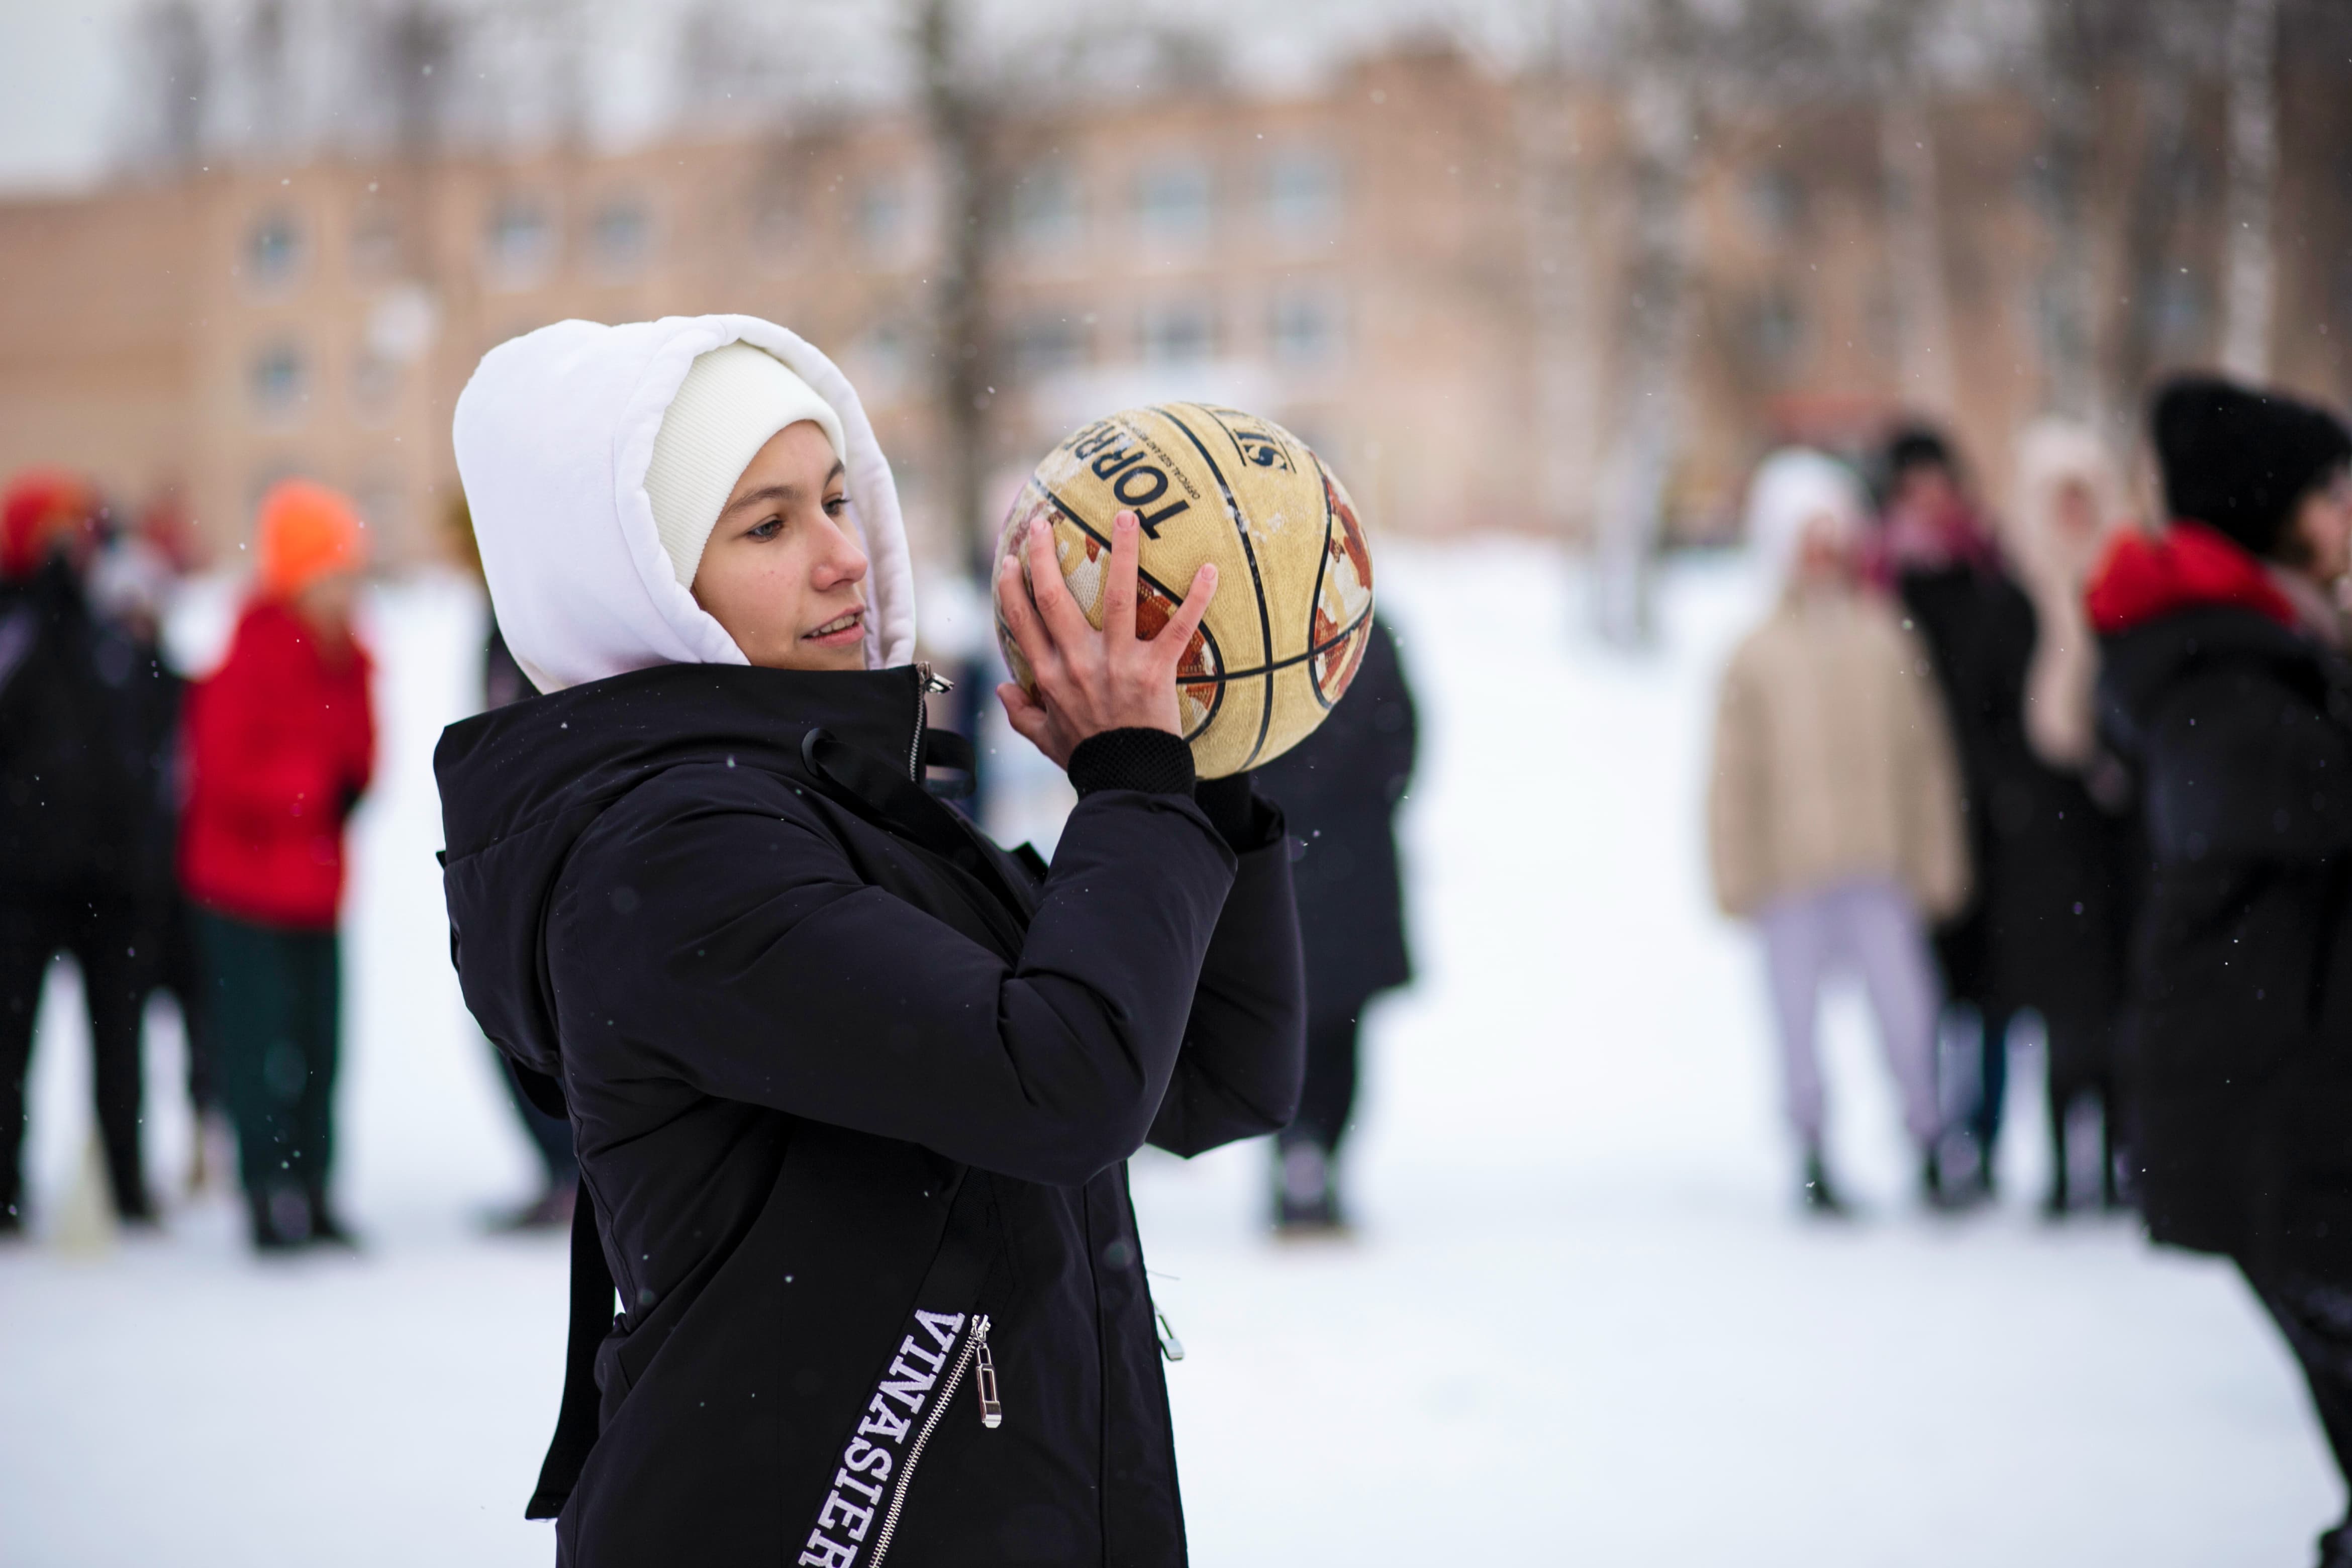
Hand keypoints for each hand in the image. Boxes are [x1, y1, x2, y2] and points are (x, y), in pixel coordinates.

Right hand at [995, 509, 1216, 770]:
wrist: (1128, 781)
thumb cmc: (1089, 758)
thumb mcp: (1045, 738)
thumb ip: (1021, 712)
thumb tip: (1002, 687)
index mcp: (1048, 674)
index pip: (1022, 619)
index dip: (1012, 585)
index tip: (1015, 557)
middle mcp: (1077, 662)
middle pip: (1054, 596)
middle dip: (1046, 554)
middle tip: (1046, 522)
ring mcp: (1117, 663)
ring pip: (1116, 596)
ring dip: (1122, 552)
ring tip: (1125, 516)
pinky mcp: (1155, 671)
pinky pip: (1178, 628)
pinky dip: (1197, 598)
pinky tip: (1210, 568)